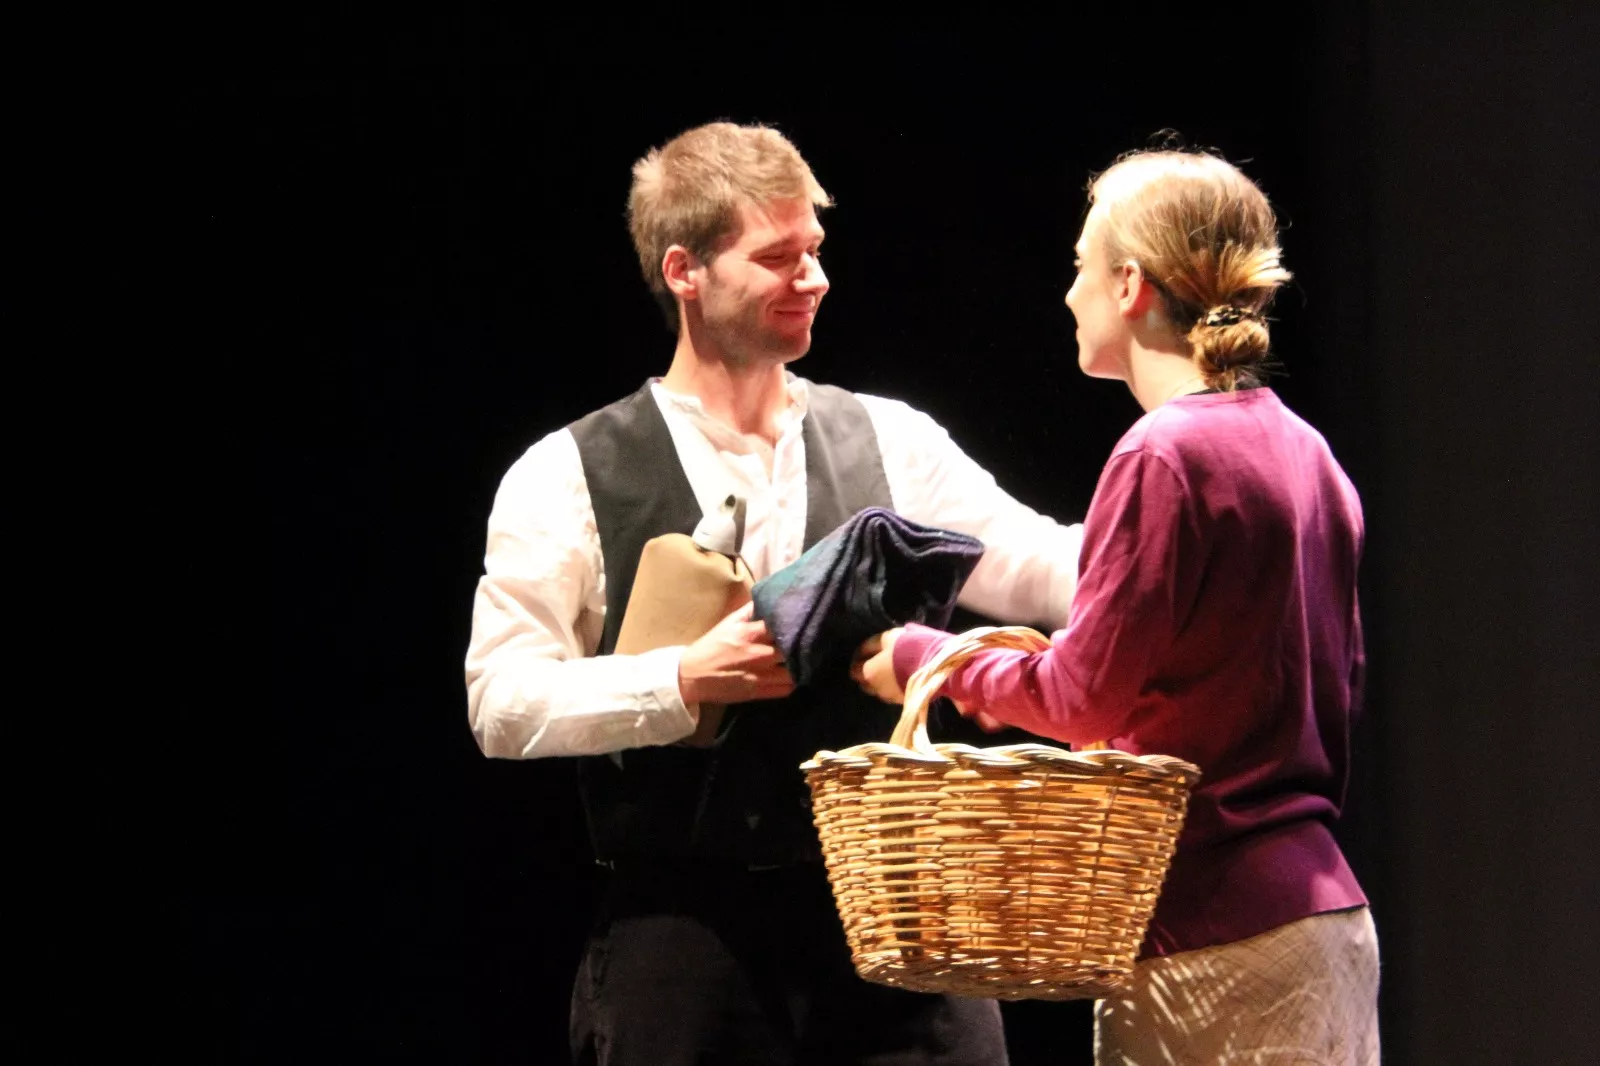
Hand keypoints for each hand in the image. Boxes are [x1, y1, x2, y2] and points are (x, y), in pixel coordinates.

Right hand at [678, 602, 794, 705]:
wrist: (692, 675)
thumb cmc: (712, 646)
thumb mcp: (729, 622)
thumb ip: (750, 610)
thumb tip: (769, 595)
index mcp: (749, 633)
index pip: (782, 624)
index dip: (795, 621)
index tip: (802, 620)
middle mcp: (758, 654)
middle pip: (792, 648)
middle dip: (800, 644)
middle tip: (806, 641)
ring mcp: (760, 676)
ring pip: (793, 671)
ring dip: (798, 665)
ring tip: (801, 660)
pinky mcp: (758, 693)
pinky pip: (786, 690)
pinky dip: (791, 683)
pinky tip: (791, 676)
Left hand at [850, 628, 904, 703]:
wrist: (935, 665)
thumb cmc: (907, 647)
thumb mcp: (888, 637)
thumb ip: (873, 644)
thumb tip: (866, 649)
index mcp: (868, 673)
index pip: (854, 670)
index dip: (859, 661)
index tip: (865, 654)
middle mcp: (876, 689)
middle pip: (866, 683)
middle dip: (869, 674)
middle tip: (878, 663)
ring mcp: (891, 698)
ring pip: (881, 690)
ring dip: (883, 682)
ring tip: (893, 671)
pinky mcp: (906, 701)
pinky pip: (895, 693)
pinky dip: (896, 687)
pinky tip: (903, 678)